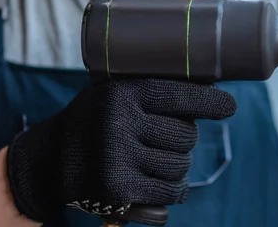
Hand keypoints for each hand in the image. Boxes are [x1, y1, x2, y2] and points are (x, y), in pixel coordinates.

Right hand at [5, 79, 236, 222]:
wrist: (47, 162)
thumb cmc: (93, 122)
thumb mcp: (111, 93)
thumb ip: (148, 90)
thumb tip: (207, 82)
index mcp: (122, 93)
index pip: (179, 95)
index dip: (210, 101)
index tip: (230, 106)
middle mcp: (119, 124)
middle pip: (187, 135)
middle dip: (184, 140)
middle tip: (164, 139)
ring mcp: (118, 160)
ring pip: (181, 167)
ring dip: (178, 168)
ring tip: (157, 162)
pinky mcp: (119, 193)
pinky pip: (170, 195)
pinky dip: (171, 192)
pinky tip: (157, 185)